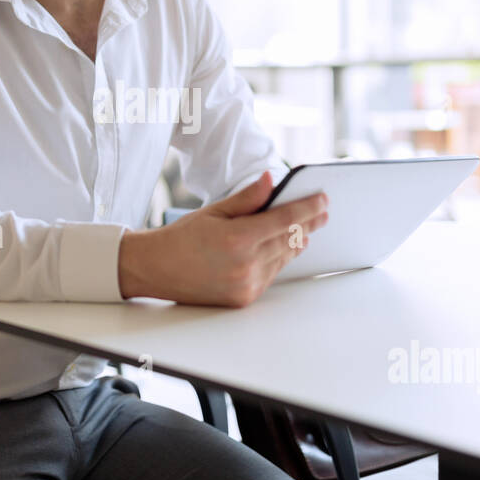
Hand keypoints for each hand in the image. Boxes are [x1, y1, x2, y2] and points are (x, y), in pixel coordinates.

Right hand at [118, 170, 327, 305]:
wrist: (155, 270)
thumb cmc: (182, 237)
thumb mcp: (214, 211)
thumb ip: (247, 198)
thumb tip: (272, 180)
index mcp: (238, 238)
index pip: (286, 219)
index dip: (309, 208)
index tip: (324, 200)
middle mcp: (245, 265)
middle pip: (290, 240)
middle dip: (308, 224)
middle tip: (322, 212)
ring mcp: (246, 285)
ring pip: (284, 258)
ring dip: (296, 242)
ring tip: (306, 229)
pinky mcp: (244, 298)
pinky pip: (271, 275)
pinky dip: (279, 260)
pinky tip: (283, 249)